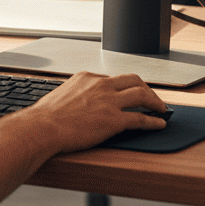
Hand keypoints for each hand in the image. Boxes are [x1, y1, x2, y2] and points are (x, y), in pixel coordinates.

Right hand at [32, 71, 169, 153]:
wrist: (43, 127)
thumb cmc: (47, 116)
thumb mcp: (62, 95)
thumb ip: (76, 94)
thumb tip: (79, 103)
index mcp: (87, 78)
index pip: (113, 79)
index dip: (124, 87)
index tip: (129, 94)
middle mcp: (101, 85)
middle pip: (133, 80)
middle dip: (146, 88)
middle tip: (151, 97)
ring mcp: (109, 102)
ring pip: (142, 95)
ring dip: (155, 101)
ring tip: (161, 108)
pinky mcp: (115, 120)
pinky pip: (141, 119)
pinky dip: (153, 121)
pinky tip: (159, 124)